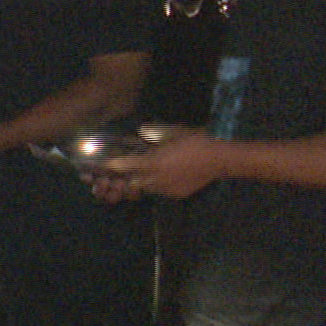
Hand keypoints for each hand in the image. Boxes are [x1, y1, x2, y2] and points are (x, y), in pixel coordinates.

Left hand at [89, 127, 217, 201]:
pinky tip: (168, 177)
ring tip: (152, 173)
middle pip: (134, 182)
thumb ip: (154, 133)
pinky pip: (162, 191)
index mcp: (153, 162)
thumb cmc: (195, 141)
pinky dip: (160, 185)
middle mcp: (156, 178)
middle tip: (129, 170)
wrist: (219, 159)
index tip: (106, 164)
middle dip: (129, 177)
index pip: (127, 166)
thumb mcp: (173, 132)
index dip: (115, 165)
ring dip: (145, 181)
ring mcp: (166, 189)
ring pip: (148, 188)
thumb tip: (142, 131)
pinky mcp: (177, 195)